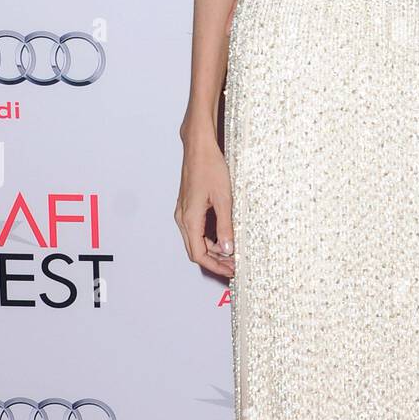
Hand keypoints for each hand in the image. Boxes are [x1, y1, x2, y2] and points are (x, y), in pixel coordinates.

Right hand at [175, 136, 235, 278]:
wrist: (199, 148)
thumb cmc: (210, 168)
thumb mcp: (224, 199)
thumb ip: (225, 226)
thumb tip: (228, 249)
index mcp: (189, 219)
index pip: (199, 255)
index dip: (215, 266)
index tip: (231, 271)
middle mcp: (183, 218)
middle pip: (196, 250)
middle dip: (215, 261)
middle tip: (235, 266)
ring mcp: (184, 212)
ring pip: (197, 240)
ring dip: (214, 249)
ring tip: (233, 253)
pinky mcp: (189, 206)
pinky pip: (198, 229)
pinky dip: (211, 237)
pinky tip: (226, 236)